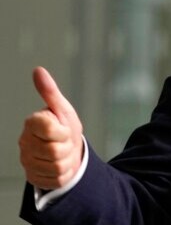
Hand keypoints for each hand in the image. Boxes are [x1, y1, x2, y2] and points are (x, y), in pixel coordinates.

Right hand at [19, 67, 84, 189]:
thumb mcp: (62, 109)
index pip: (49, 129)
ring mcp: (27, 161)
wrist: (68, 150)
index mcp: (32, 123)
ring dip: (67, 160)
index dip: (62, 131)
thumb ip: (50, 91)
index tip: (63, 128)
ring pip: (56, 166)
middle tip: (65, 141)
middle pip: (55, 150)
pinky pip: (56, 179)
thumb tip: (38, 70)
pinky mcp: (33, 177)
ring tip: (64, 153)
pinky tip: (60, 165)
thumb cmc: (65, 126)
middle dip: (67, 147)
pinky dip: (64, 173)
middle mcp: (24, 142)